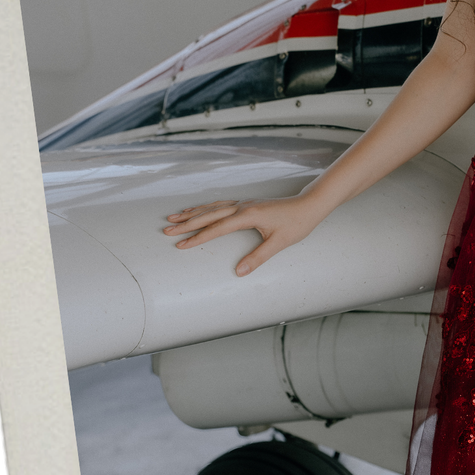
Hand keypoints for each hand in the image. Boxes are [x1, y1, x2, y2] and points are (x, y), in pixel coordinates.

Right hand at [161, 195, 324, 278]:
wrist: (308, 205)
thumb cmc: (296, 224)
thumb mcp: (279, 243)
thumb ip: (258, 257)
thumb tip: (239, 271)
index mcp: (247, 215)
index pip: (216, 229)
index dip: (197, 238)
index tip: (181, 245)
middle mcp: (241, 207)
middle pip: (208, 215)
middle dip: (186, 223)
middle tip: (167, 230)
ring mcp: (242, 203)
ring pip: (211, 208)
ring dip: (191, 213)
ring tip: (173, 217)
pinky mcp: (245, 203)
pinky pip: (218, 205)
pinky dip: (204, 207)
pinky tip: (196, 210)